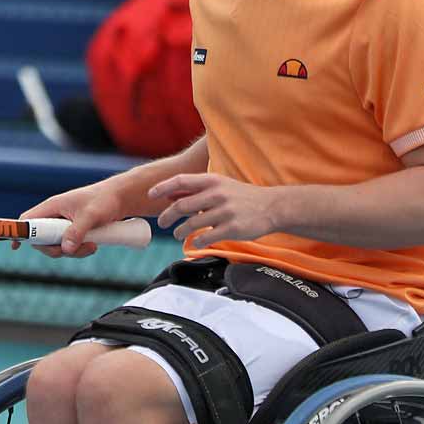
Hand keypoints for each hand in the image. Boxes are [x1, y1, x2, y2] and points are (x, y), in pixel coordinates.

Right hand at [14, 184, 124, 257]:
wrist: (122, 198)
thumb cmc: (105, 200)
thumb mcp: (91, 216)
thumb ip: (77, 231)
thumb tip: (65, 249)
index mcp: (52, 206)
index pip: (28, 220)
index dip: (20, 233)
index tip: (15, 247)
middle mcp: (55, 215)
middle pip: (42, 239)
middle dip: (56, 249)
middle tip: (72, 250)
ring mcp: (65, 224)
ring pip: (58, 244)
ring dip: (72, 251)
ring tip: (92, 246)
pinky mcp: (75, 230)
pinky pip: (69, 245)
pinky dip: (79, 249)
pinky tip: (93, 245)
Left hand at [151, 173, 276, 246]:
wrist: (273, 207)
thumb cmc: (241, 196)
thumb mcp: (219, 185)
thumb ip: (195, 190)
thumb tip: (168, 194)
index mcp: (212, 180)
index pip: (181, 181)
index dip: (162, 187)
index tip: (150, 195)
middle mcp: (217, 194)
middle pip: (182, 205)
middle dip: (167, 215)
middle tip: (162, 222)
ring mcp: (225, 212)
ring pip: (192, 224)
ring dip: (180, 231)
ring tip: (177, 234)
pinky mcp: (233, 229)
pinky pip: (207, 237)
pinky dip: (197, 241)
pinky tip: (195, 242)